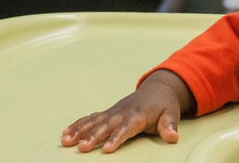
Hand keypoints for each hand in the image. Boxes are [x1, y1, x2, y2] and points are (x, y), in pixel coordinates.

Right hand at [61, 70, 193, 153]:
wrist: (158, 89)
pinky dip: (77, 125)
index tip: (107, 149)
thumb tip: (173, 137)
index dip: (116, 138)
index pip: (126, 128)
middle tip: (82, 148)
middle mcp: (122, 113)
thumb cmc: (164, 105)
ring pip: (94, 122)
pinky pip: (90, 119)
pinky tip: (65, 133)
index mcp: (138, 115)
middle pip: (106, 126)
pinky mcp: (107, 113)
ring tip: (65, 141)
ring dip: (79, 131)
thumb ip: (169, 126)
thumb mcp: (171, 114)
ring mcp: (113, 112)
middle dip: (93, 137)